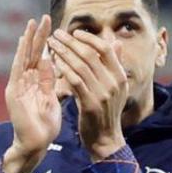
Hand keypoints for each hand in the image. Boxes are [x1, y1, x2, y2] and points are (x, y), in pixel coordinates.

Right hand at [0, 16, 60, 172]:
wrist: (35, 143)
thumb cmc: (45, 125)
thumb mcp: (53, 98)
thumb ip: (53, 82)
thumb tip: (56, 66)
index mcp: (37, 82)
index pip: (42, 57)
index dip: (47, 42)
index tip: (54, 26)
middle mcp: (26, 81)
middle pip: (33, 53)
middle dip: (39, 35)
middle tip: (44, 17)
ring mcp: (18, 85)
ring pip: (24, 57)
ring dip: (28, 40)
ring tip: (32, 23)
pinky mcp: (13, 91)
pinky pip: (17, 69)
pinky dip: (20, 55)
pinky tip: (24, 42)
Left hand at [48, 27, 132, 147]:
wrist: (105, 140)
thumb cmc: (106, 112)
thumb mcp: (116, 88)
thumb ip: (114, 65)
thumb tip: (116, 43)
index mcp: (120, 76)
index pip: (106, 49)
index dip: (90, 38)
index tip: (75, 32)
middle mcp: (114, 82)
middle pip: (91, 54)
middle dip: (71, 42)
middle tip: (57, 34)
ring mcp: (103, 93)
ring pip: (80, 66)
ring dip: (63, 53)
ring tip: (51, 45)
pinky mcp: (90, 104)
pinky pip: (74, 81)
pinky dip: (63, 69)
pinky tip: (54, 63)